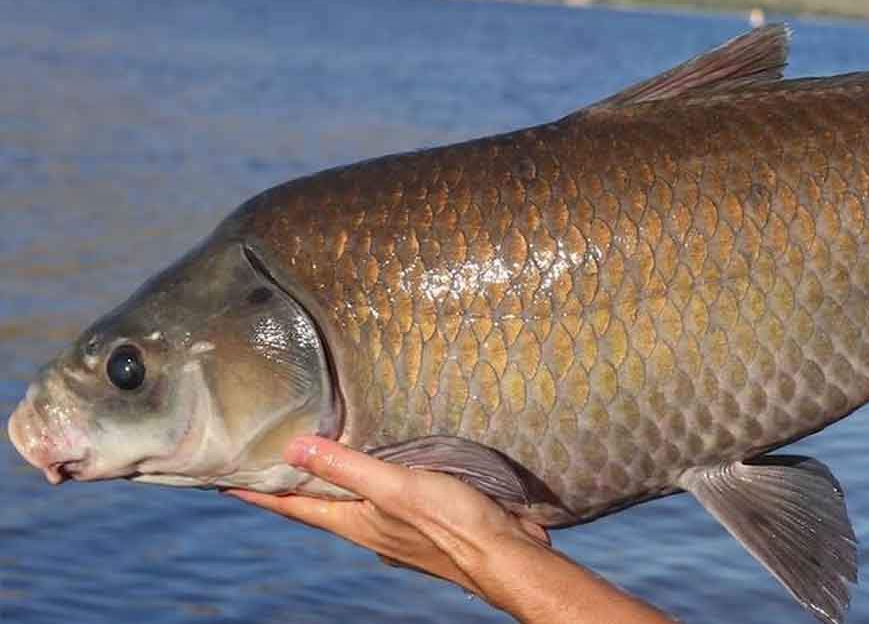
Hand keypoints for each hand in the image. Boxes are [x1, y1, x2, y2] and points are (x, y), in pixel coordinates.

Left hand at [228, 437, 672, 622]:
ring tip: (316, 449)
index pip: (294, 505)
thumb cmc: (453, 526)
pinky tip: (384, 459)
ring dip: (331, 477)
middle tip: (266, 453)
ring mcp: (398, 523)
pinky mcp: (427, 515)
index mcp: (355, 523)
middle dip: (291, 482)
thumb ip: (348, 469)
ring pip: (354, 497)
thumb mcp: (395, 490)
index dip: (259, 490)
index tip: (223, 476)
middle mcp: (370, 526)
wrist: (508, 557)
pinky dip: (373, 474)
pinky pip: (388, 492)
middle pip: (318, 503)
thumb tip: (294, 447)